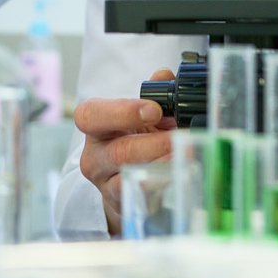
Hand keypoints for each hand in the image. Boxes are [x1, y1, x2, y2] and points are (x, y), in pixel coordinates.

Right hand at [74, 70, 176, 236]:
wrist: (126, 179)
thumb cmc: (133, 140)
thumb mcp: (141, 115)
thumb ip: (153, 93)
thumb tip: (164, 76)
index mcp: (95, 125)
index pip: (91, 115)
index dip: (123, 112)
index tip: (154, 110)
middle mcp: (94, 155)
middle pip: (117, 150)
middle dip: (155, 143)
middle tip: (181, 136)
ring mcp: (105, 182)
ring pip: (130, 173)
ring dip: (163, 162)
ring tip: (187, 153)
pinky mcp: (120, 201)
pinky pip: (140, 192)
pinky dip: (162, 180)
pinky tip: (180, 171)